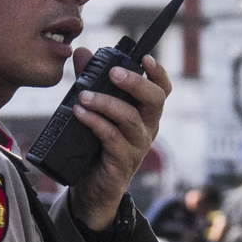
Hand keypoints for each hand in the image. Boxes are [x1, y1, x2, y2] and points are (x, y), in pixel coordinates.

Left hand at [68, 49, 170, 230]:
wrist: (90, 190)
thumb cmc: (95, 147)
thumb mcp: (94, 110)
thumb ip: (90, 80)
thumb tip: (83, 52)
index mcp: (145, 115)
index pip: (162, 91)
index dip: (159, 74)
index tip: (145, 58)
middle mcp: (147, 129)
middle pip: (155, 101)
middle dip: (135, 83)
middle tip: (112, 73)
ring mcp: (136, 147)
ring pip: (130, 118)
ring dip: (106, 103)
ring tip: (83, 96)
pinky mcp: (121, 162)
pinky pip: (111, 137)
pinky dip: (95, 122)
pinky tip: (80, 113)